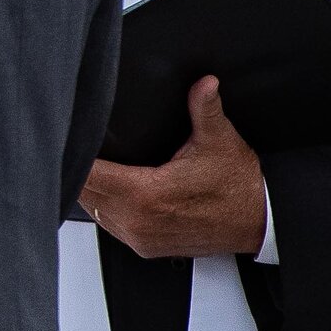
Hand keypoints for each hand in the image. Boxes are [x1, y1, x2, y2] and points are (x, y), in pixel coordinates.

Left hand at [82, 76, 266, 258]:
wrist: (259, 221)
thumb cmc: (238, 185)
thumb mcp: (219, 139)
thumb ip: (204, 108)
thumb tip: (203, 83)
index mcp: (147, 195)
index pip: (90, 176)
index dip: (77, 156)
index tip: (71, 138)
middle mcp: (139, 222)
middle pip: (85, 194)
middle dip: (79, 170)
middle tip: (76, 144)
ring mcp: (142, 239)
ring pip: (94, 211)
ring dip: (90, 190)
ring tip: (90, 164)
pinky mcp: (147, 247)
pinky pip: (110, 226)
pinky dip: (105, 207)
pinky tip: (110, 189)